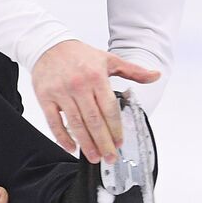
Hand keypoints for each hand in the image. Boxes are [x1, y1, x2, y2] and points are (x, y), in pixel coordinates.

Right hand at [31, 40, 158, 162]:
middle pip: (94, 120)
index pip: (109, 109)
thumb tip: (155, 75)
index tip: (119, 143)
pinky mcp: (45, 97)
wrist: (49, 45)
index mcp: (97, 77)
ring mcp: (61, 92)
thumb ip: (133, 71)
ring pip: (76, 124)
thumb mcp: (109, 59)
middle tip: (110, 158)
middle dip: (103, 142)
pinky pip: (54, 121)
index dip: (115, 129)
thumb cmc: (80, 55)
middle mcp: (79, 85)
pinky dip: (62, 137)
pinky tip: (72, 147)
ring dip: (86, 143)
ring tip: (94, 157)